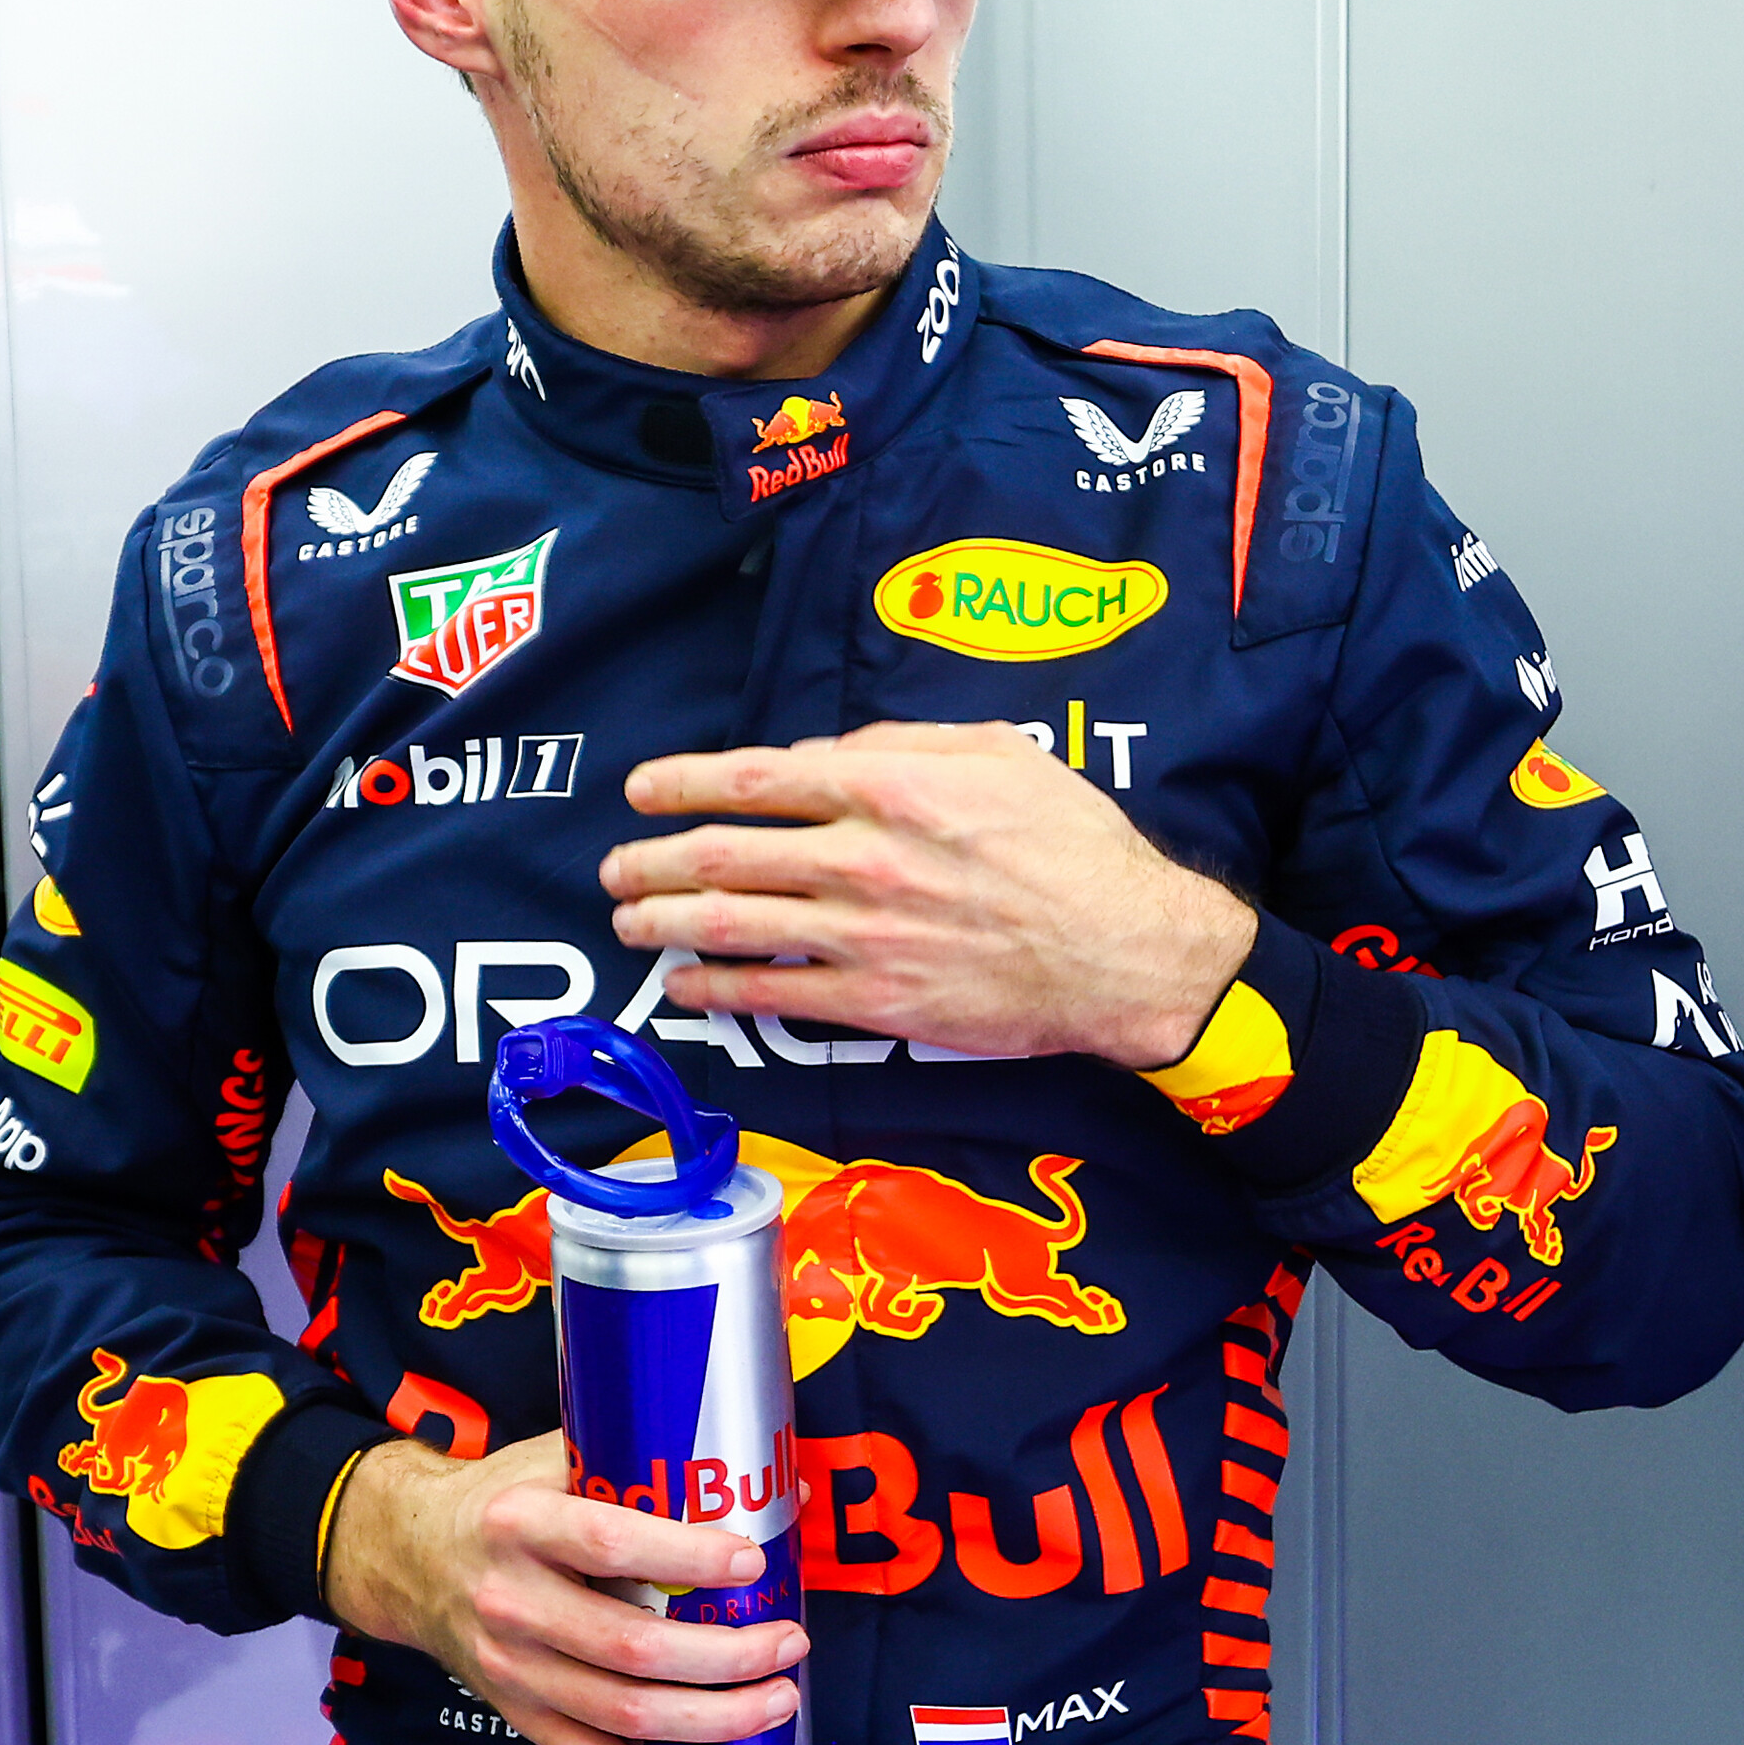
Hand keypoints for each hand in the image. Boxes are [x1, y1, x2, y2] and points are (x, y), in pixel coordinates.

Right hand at [322, 1433, 806, 1744]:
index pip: (610, 1544)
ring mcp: (513, 1669)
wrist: (410, 1558)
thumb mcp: (546, 1461)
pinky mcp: (520, 1715)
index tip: (749, 1560)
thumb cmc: (497, 1504)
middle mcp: (510, 1601)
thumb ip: (627, 1463)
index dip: (687, 1558)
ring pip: (626, 1712)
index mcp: (517, 1524)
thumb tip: (746, 1470)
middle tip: (785, 1639)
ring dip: (717, 1713)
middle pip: (632, 1646)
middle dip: (727, 1653)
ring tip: (776, 1695)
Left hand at [599, 721, 1256, 1069]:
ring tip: (629, 922)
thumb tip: (816, 759)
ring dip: (664, 922)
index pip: (752, 778)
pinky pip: (773, 994)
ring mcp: (864, 934)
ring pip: (731, 923)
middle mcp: (862, 858)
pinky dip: (716, 987)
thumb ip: (899, 744)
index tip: (641, 789)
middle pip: (721, 853)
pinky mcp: (879, 1000)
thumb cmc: (1074, 845)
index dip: (679, 782)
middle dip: (649, 860)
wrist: (1129, 951)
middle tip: (614, 868)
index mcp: (888, 789)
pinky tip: (685, 983)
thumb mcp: (996, 755)